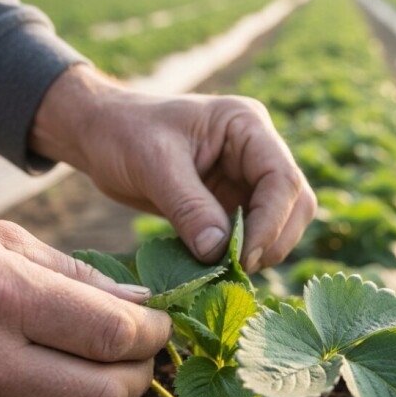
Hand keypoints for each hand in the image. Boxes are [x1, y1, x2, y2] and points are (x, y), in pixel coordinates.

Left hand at [32, 65, 316, 271]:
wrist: (101, 134)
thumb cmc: (123, 133)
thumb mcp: (153, 164)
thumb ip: (189, 206)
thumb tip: (219, 253)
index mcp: (246, 125)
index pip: (282, 178)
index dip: (271, 222)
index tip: (242, 256)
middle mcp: (256, 149)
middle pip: (295, 202)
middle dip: (274, 239)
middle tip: (237, 269)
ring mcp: (247, 176)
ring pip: (282, 221)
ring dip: (263, 250)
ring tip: (226, 271)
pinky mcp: (232, 201)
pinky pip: (253, 232)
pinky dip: (242, 253)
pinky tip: (218, 269)